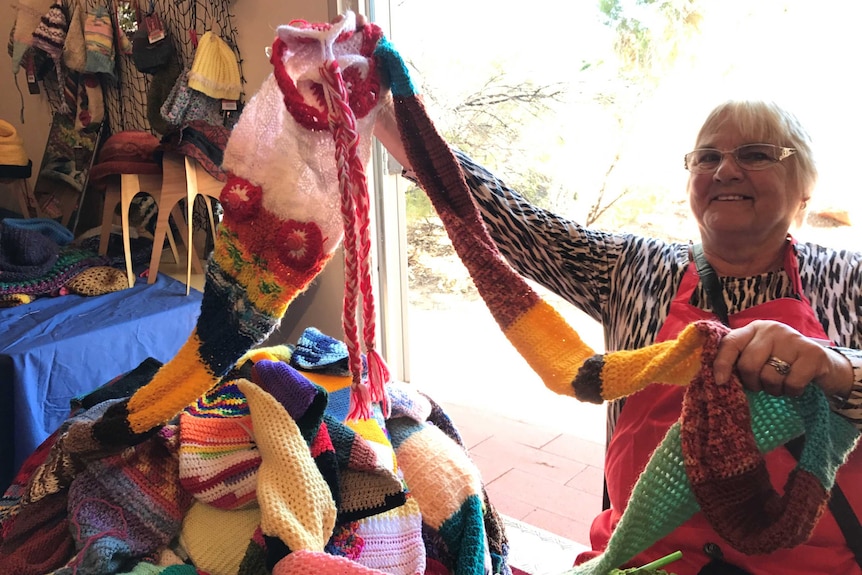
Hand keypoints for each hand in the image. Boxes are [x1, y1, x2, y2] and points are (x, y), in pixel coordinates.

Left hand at [713, 319, 853, 399]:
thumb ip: (739, 361)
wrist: (825, 366)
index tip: (720, 382)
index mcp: (754, 329)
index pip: (730, 343)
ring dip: (774, 389)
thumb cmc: (784, 364)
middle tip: (762, 385)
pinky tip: (797, 385)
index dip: (721, 363)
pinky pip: (791, 383)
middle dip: (753, 383)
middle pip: (748, 364)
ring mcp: (793, 339)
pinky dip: (792, 391)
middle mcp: (772, 329)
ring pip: (769, 377)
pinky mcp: (813, 354)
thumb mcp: (759, 358)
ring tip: (781, 383)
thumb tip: (717, 379)